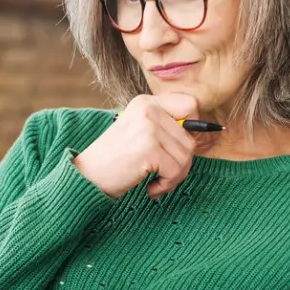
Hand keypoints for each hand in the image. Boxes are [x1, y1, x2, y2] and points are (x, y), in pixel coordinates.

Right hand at [73, 93, 197, 199]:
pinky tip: (150, 187)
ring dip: (174, 176)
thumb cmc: (114, 161)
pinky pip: (176, 170)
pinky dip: (166, 185)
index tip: (177, 147)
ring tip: (155, 181)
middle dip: (181, 163)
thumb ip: (164, 126)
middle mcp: (148, 109)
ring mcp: (148, 128)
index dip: (192, 128)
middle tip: (163, 174)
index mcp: (146, 102)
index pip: (190, 104)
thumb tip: (204, 129)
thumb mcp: (138, 132)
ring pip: (186, 156)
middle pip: (191, 138)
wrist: (86, 177)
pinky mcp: (149, 148)